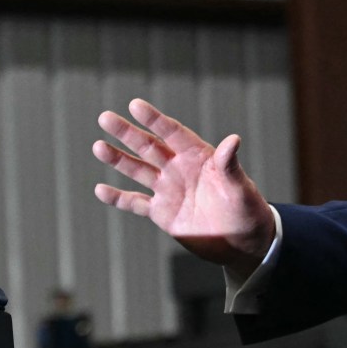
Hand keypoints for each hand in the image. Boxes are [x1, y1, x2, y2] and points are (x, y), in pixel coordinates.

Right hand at [93, 98, 276, 279]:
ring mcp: (169, 190)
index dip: (155, 120)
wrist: (243, 243)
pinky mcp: (162, 212)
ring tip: (98, 146)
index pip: (173, 133)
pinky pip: (135, 202)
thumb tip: (234, 139)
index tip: (135, 105)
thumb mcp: (240, 187)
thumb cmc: (247, 210)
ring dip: (118, 159)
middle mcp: (180, 169)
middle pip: (149, 147)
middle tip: (105, 117)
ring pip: (138, 170)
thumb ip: (230, 165)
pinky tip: (100, 190)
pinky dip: (118, 198)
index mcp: (199, 157)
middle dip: (127, 133)